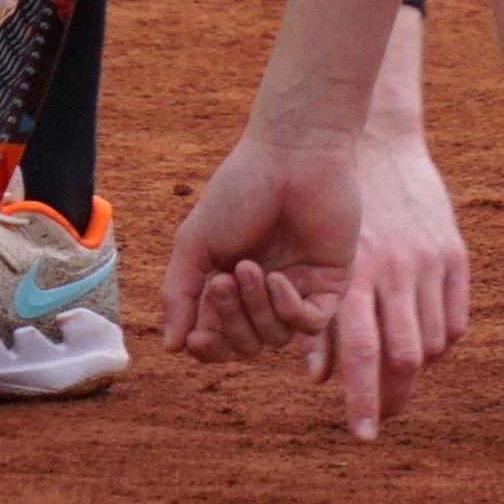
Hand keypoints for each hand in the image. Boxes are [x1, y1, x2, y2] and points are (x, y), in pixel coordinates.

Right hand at [158, 129, 358, 362]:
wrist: (291, 155)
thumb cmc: (239, 190)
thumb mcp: (195, 242)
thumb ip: (179, 294)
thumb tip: (172, 349)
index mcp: (228, 282)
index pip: (217, 339)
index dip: (207, 347)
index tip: (196, 338)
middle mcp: (263, 292)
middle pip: (246, 344)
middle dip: (230, 322)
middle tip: (223, 282)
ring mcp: (298, 288)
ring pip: (277, 337)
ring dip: (257, 309)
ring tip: (249, 268)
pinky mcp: (331, 283)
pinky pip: (310, 323)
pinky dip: (289, 309)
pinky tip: (278, 278)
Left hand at [298, 122, 469, 438]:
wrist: (375, 141)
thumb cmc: (334, 207)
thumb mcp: (314, 256)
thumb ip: (317, 316)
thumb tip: (315, 375)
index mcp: (352, 275)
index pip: (362, 355)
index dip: (363, 400)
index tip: (363, 436)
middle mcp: (393, 273)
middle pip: (404, 359)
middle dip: (392, 398)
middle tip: (380, 418)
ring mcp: (428, 263)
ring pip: (431, 344)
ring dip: (413, 368)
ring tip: (393, 373)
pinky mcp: (453, 254)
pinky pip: (454, 321)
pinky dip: (438, 341)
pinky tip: (417, 339)